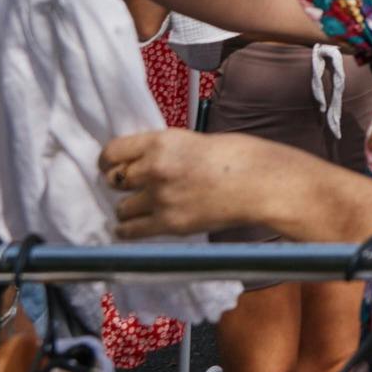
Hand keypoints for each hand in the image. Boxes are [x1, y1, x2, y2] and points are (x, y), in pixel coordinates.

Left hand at [101, 128, 287, 238]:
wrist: (263, 184)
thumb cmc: (241, 157)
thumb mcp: (196, 141)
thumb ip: (167, 151)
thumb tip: (145, 163)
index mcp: (162, 141)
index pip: (113, 152)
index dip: (109, 161)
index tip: (110, 165)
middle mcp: (155, 169)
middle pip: (115, 180)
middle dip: (122, 183)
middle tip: (132, 185)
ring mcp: (160, 199)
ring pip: (121, 207)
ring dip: (129, 206)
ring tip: (141, 206)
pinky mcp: (169, 224)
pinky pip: (131, 230)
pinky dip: (128, 228)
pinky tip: (132, 226)